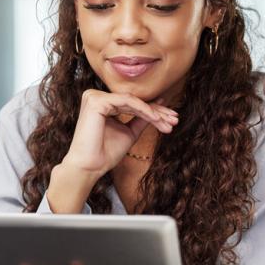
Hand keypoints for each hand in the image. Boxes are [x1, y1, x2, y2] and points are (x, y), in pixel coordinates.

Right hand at [62, 89, 178, 177]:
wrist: (89, 167)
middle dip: (157, 112)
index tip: (171, 119)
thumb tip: (159, 107)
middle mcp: (95, 97)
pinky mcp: (96, 101)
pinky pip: (127, 102)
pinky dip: (144, 110)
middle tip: (175, 120)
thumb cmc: (105, 153)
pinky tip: (156, 119)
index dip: (153, 111)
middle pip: (133, 101)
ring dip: (154, 112)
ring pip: (132, 101)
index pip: (132, 104)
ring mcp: (94, 97)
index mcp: (101, 104)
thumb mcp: (129, 133)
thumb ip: (141, 119)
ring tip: (169, 123)